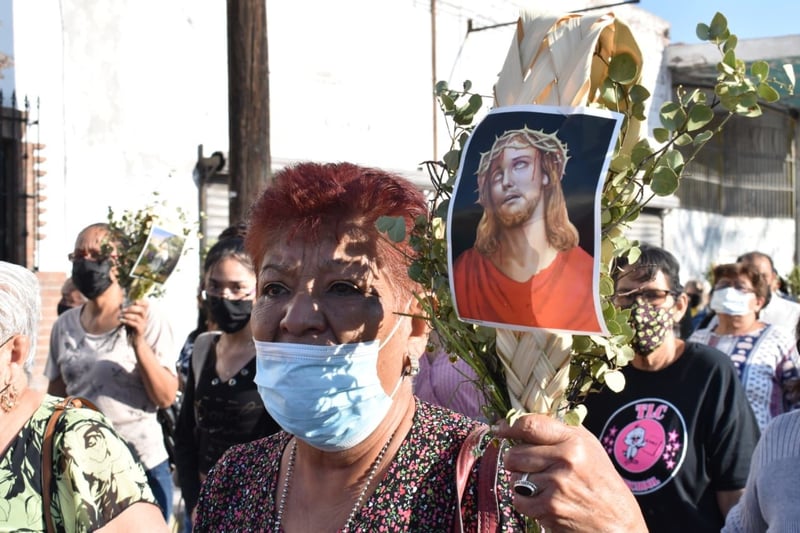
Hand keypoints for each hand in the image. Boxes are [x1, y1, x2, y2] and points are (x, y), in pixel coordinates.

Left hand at [119, 299, 148, 339]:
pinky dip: (127, 321)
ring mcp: (143, 324)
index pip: (146, 305)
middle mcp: (144, 318)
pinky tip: (122, 321)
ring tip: (121, 316)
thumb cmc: (132, 330)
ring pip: (137, 316)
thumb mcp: (129, 319)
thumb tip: (120, 306)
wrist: (135, 341)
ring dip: (128, 315)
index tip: (134, 302)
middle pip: (141, 310)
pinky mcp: (140, 330)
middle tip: (123, 310)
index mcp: (142, 315)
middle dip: (131, 308)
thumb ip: (128, 313)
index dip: (142, 301)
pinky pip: (135, 324)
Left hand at [493, 414, 646, 532]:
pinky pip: (519, 500)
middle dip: (515, 460)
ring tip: (541, 485)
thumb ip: (561, 430)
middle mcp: (565, 460)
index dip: (509, 426)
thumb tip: (526, 416)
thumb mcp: (589, 447)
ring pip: (514, 478)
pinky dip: (525, 501)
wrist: (617, 522)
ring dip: (522, 482)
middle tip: (526, 465)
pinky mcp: (550, 508)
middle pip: (515, 454)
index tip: (500, 429)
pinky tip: (542, 500)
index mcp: (574, 441)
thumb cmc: (601, 480)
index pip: (530, 425)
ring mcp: (556, 485)